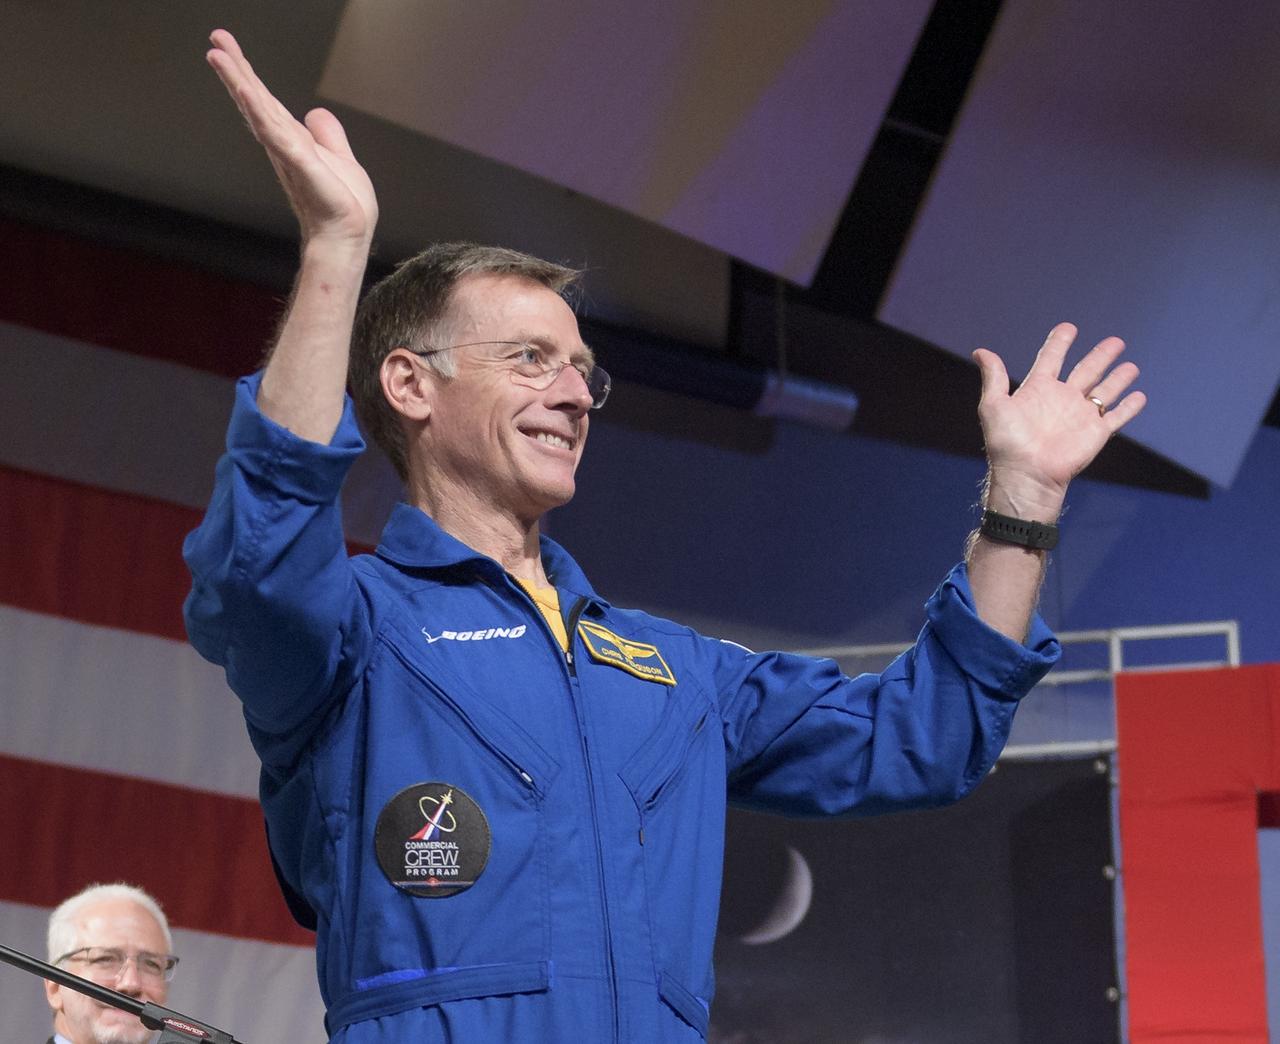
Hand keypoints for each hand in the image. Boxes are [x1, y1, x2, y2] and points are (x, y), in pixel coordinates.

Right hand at [206, 29, 376, 245]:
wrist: (346, 236)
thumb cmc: (343, 208)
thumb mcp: (342, 160)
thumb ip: (329, 136)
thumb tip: (315, 113)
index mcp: (292, 142)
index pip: (267, 102)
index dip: (248, 75)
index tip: (227, 48)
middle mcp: (283, 145)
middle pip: (256, 100)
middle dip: (236, 69)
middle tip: (215, 39)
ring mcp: (288, 153)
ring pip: (259, 109)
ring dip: (239, 81)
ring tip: (218, 55)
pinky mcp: (299, 163)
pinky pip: (275, 132)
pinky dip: (259, 110)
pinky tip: (246, 90)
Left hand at [973, 323, 1146, 516]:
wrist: (1027, 474)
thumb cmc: (1007, 443)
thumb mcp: (994, 405)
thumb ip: (994, 377)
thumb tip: (980, 351)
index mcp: (1038, 389)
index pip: (1051, 359)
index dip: (1059, 343)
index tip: (1069, 327)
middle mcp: (1062, 399)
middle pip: (1087, 370)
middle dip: (1101, 356)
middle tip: (1117, 341)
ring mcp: (1080, 415)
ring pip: (1105, 390)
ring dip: (1118, 378)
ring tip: (1131, 366)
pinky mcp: (1096, 432)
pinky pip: (1116, 416)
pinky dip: (1129, 407)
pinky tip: (1139, 396)